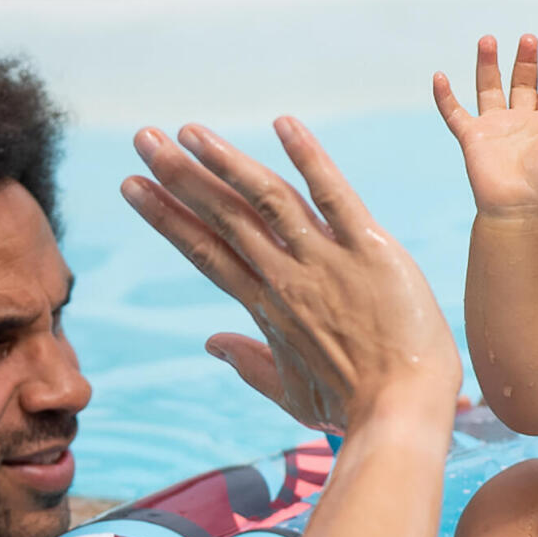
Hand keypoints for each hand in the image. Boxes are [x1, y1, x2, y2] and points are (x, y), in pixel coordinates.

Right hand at [123, 118, 461, 433]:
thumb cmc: (355, 408)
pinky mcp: (369, 249)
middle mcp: (286, 277)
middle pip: (222, 217)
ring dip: (224, 161)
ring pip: (265, 199)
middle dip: (179, 176)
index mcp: (266, 307)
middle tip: (142, 138)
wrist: (403, 414)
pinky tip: (283, 123)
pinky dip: (309, 158)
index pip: (205, 251)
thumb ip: (249, 365)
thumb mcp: (293, 395)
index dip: (168, 216)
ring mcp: (325, 260)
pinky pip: (334, 195)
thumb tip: (211, 343)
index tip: (134, 186)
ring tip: (188, 130)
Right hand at [433, 34, 537, 219]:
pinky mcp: (471, 136)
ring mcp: (494, 126)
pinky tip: (438, 76)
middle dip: (524, 61)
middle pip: (521, 83)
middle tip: (527, 38)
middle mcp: (520, 120)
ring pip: (489, 88)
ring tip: (487, 40)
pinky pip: (454, 113)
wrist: (515, 209)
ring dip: (488, 65)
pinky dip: (444, 96)